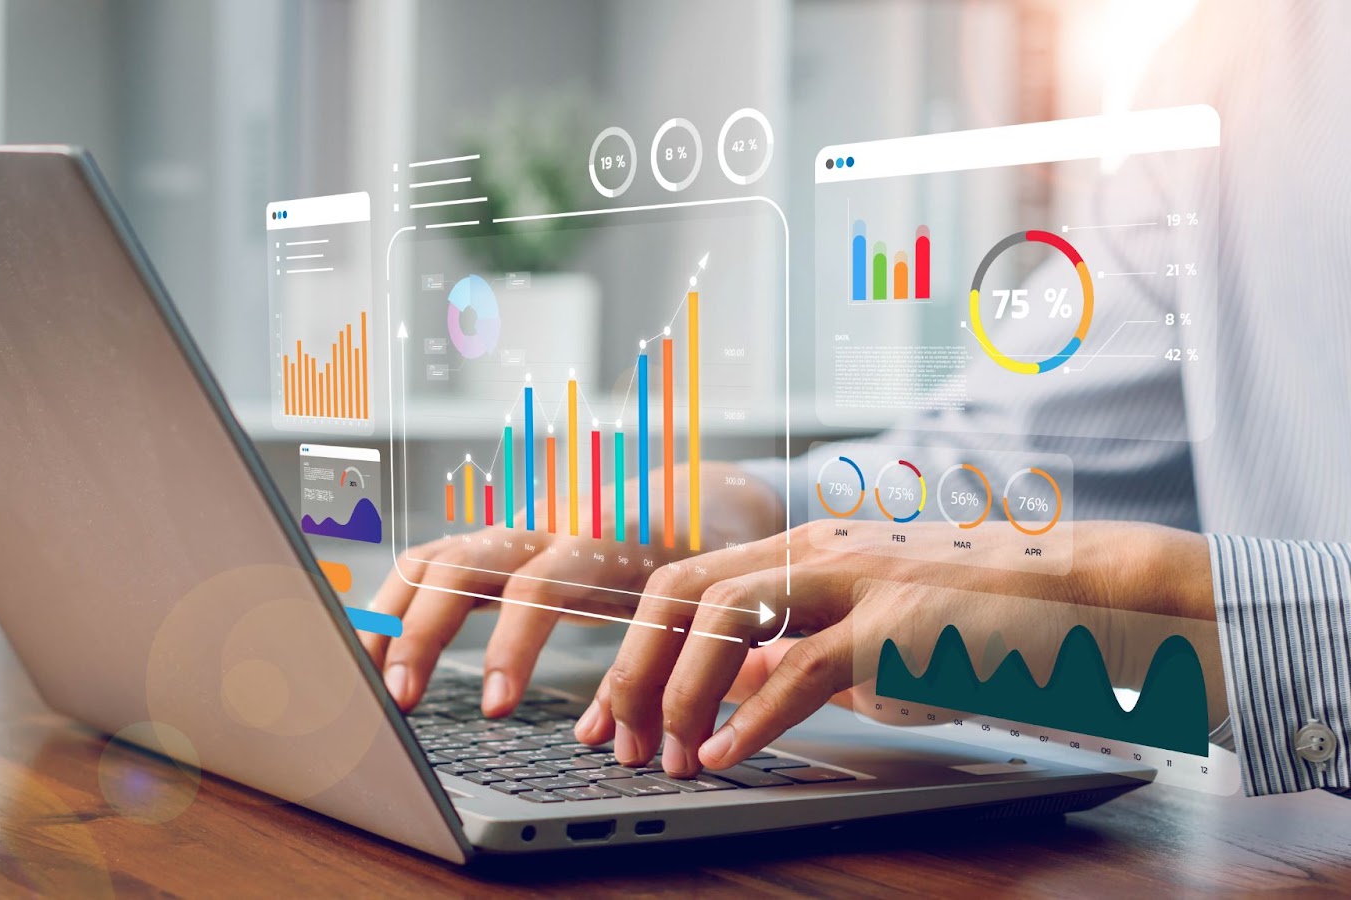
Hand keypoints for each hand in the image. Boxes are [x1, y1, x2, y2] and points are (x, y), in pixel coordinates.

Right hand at [360, 462, 783, 714]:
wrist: (707, 497)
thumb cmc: (705, 561)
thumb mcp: (696, 610)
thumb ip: (658, 668)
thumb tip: (612, 742)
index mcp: (604, 542)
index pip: (539, 585)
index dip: (510, 645)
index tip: (495, 708)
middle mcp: (547, 528)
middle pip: (461, 564)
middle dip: (421, 634)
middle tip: (399, 703)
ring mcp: (514, 533)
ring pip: (433, 559)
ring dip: (390, 619)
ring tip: (366, 684)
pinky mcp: (497, 547)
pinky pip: (431, 566)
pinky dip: (395, 606)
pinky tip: (372, 652)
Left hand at [576, 518, 1219, 776]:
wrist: (1086, 597)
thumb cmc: (979, 620)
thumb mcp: (869, 635)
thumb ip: (796, 653)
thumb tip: (729, 689)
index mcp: (802, 553)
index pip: (683, 586)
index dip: (631, 649)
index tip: (607, 711)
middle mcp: (816, 555)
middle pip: (680, 594)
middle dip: (631, 669)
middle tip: (611, 737)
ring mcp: (854, 584)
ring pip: (724, 622)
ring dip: (678, 696)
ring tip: (665, 756)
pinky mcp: (895, 627)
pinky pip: (800, 671)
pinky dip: (750, 721)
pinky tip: (724, 757)